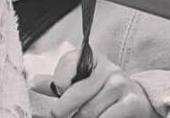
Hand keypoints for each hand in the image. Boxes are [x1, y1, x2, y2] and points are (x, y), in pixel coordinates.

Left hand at [28, 49, 153, 117]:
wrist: (138, 100)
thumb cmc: (101, 91)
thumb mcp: (80, 81)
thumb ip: (56, 82)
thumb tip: (31, 81)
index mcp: (91, 57)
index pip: (63, 73)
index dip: (59, 87)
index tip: (62, 92)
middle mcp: (107, 68)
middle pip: (73, 95)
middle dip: (63, 111)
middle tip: (61, 115)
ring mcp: (120, 85)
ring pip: (88, 112)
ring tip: (81, 116)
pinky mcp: (131, 103)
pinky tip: (97, 117)